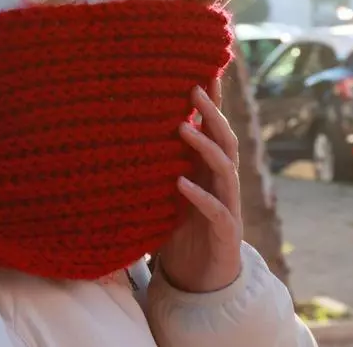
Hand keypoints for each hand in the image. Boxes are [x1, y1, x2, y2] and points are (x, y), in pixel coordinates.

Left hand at [156, 83, 242, 293]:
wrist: (200, 282)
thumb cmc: (181, 235)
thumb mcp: (166, 195)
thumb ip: (158, 168)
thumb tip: (125, 136)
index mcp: (209, 172)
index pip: (215, 130)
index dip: (212, 102)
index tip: (202, 71)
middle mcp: (222, 184)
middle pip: (225, 140)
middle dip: (212, 113)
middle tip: (193, 87)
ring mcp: (227, 206)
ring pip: (225, 169)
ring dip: (204, 147)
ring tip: (181, 129)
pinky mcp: (225, 233)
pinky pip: (216, 211)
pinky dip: (199, 196)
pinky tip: (180, 183)